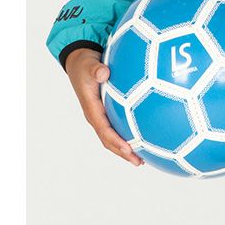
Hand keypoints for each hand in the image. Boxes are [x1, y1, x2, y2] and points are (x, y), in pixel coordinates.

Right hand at [64, 47, 143, 167]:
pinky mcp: (109, 111)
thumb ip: (96, 69)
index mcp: (92, 109)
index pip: (104, 129)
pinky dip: (130, 135)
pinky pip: (120, 126)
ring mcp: (103, 115)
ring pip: (114, 137)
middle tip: (139, 162)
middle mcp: (97, 116)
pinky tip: (145, 138)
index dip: (115, 141)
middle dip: (123, 152)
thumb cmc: (84, 64)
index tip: (127, 149)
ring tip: (143, 159)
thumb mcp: (88, 65)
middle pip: (109, 140)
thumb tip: (104, 73)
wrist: (80, 62)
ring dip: (127, 149)